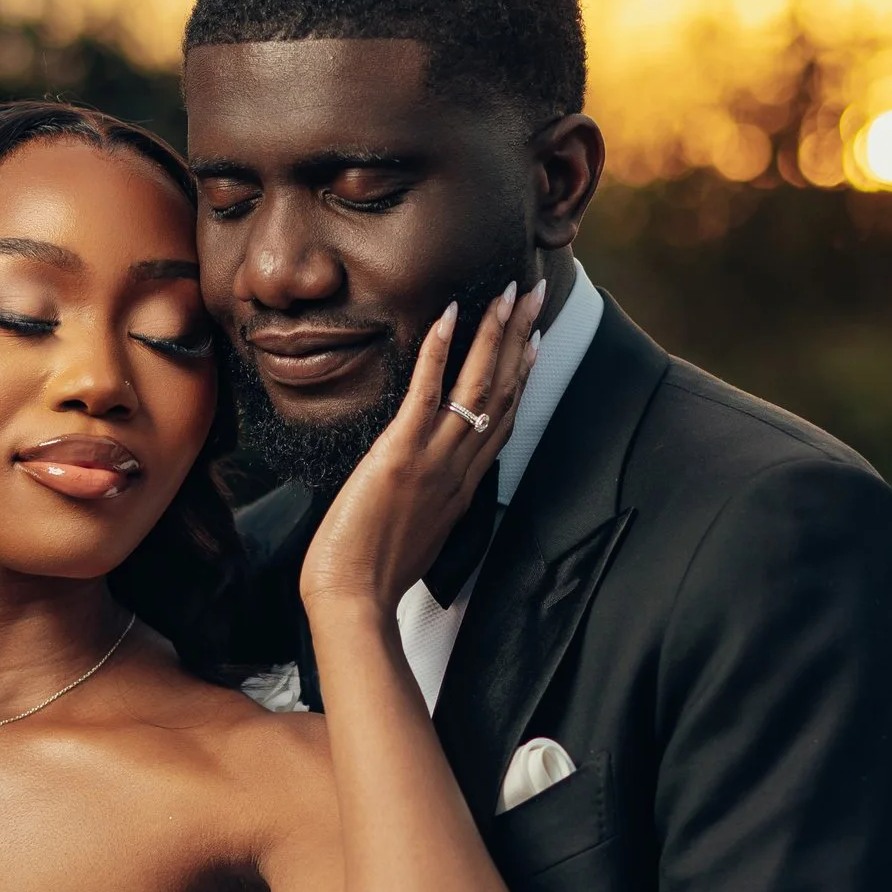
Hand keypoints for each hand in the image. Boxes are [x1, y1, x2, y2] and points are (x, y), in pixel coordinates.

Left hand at [298, 275, 542, 621]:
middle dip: (521, 338)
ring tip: (508, 292)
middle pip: (502, 393)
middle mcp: (459, 470)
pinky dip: (438, 352)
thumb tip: (420, 491)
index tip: (534, 341)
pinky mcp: (400, 455)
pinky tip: (447, 315)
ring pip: (478, 386)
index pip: (503, 422)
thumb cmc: (373, 577)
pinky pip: (427, 394)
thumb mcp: (416, 536)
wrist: (355, 599)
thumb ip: (427, 505)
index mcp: (463, 488)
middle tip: (536, 294)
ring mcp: (434, 460)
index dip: (522, 377)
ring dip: (495, 333)